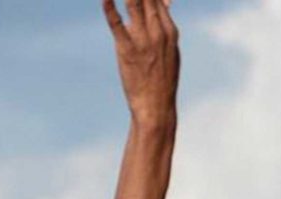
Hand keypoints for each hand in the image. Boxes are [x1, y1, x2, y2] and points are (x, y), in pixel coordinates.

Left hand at [103, 0, 178, 125]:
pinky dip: (109, 7)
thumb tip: (165, 0)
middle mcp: (159, 31)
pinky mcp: (127, 50)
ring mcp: (143, 40)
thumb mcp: (170, 49)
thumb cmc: (161, 78)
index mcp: (170, 30)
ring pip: (134, 3)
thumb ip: (165, 22)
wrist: (156, 106)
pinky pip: (117, 23)